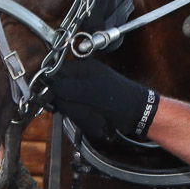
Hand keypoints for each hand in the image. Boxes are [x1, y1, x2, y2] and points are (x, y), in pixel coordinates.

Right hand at [44, 57, 159, 142]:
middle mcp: (81, 80)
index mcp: (84, 69)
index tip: (52, 96)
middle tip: (86, 108)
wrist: (139, 114)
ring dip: (80, 114)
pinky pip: (76, 115)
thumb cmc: (123, 98)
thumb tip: (50, 85)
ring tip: (97, 114)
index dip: (52, 86)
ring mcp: (83, 94)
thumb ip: (71, 88)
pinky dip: (85, 119)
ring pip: (67, 106)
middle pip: (59, 92)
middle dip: (71, 104)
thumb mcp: (94, 91)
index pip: (56, 73)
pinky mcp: (86, 106)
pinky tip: (97, 119)